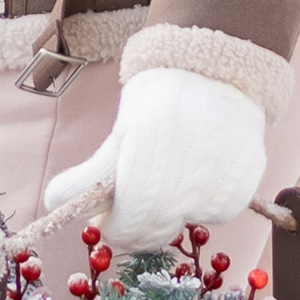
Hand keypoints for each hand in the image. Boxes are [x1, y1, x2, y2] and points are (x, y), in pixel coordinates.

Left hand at [43, 66, 267, 252]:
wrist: (218, 71)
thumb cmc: (160, 100)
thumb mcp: (122, 131)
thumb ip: (91, 173)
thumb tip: (52, 203)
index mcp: (152, 141)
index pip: (131, 213)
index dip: (113, 225)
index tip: (104, 220)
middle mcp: (193, 162)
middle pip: (158, 226)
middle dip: (135, 228)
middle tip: (127, 213)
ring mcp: (224, 174)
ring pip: (186, 222)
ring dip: (167, 216)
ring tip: (165, 183)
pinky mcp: (246, 182)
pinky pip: (215, 213)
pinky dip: (199, 207)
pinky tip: (193, 180)